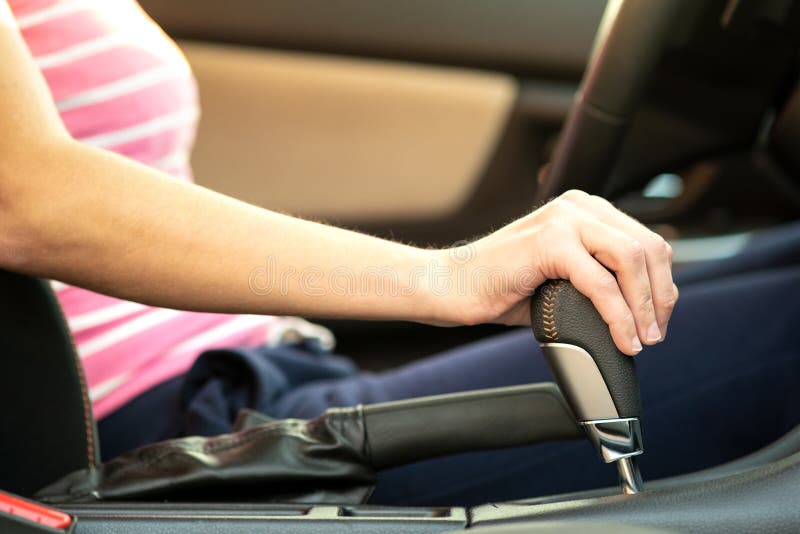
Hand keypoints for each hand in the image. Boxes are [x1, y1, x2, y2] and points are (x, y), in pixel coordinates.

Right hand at [437, 190, 677, 354]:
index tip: (656, 321)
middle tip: (654, 334)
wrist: (450, 287)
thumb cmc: (498, 287)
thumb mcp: (560, 279)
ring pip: (633, 260)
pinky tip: (622, 338)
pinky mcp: (549, 241)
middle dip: (660, 297)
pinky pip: (602, 282)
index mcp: (583, 210)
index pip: (646, 241)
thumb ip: (596, 280)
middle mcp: (577, 206)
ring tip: (642, 339)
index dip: (661, 285)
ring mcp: (563, 219)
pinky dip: (619, 316)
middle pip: (648, 248)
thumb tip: (638, 313)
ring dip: (644, 307)